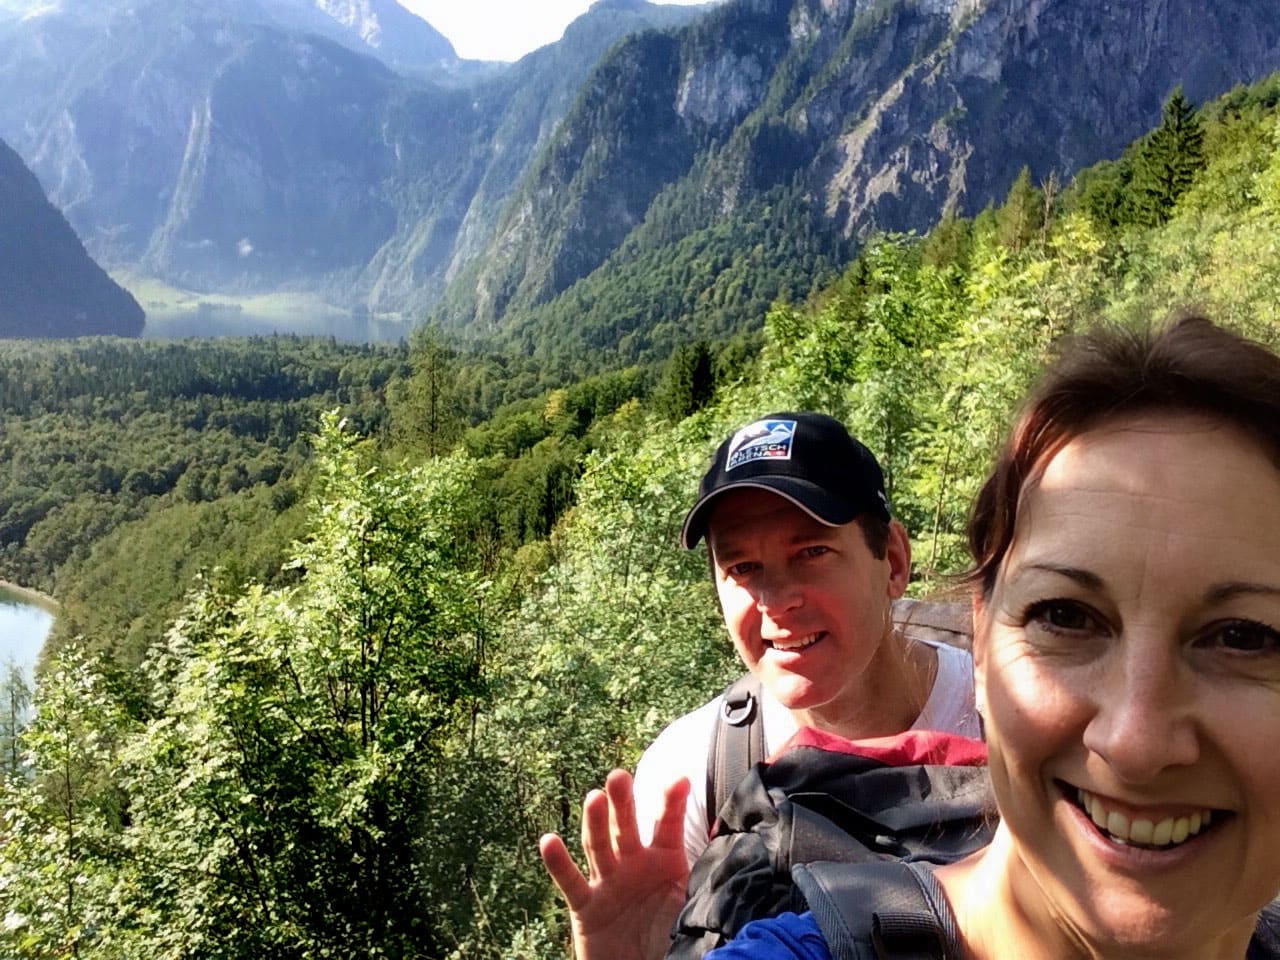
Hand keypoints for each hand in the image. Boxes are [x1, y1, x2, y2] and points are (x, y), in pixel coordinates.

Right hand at [540, 769, 690, 959]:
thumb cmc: (670, 936)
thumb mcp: (690, 908)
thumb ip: (700, 885)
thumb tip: (732, 865)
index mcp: (664, 861)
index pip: (668, 826)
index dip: (673, 803)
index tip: (682, 779)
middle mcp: (633, 864)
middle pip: (625, 827)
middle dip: (622, 801)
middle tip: (619, 776)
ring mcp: (607, 882)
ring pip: (598, 846)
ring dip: (594, 822)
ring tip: (594, 798)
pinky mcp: (585, 907)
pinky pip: (571, 882)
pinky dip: (558, 863)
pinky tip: (549, 841)